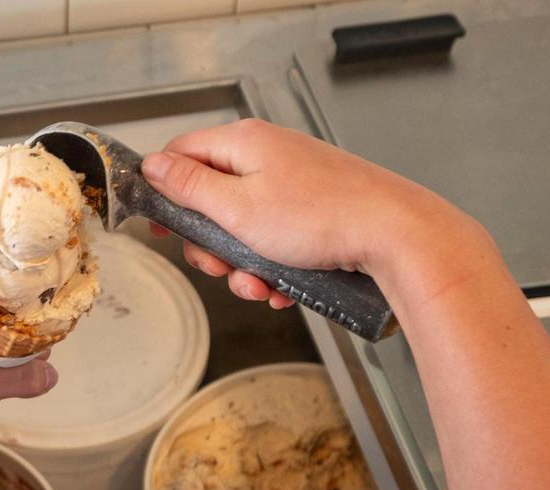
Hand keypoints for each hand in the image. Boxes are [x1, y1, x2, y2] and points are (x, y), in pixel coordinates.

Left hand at [0, 275, 56, 455]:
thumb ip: (15, 380)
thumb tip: (51, 375)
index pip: (4, 283)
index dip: (30, 298)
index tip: (52, 315)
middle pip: (8, 312)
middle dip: (21, 340)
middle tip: (24, 363)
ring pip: (2, 337)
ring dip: (9, 362)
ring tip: (0, 381)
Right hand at [141, 119, 476, 307]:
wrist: (398, 237)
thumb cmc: (323, 218)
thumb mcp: (236, 207)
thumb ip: (187, 186)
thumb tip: (151, 166)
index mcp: (244, 143)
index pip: (180, 153)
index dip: (164, 192)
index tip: (162, 228)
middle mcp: (268, 156)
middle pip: (210, 198)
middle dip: (210, 244)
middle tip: (220, 267)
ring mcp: (294, 183)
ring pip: (242, 227)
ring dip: (241, 265)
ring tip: (259, 285)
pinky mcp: (314, 210)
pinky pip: (275, 240)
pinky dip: (272, 266)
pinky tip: (283, 286)